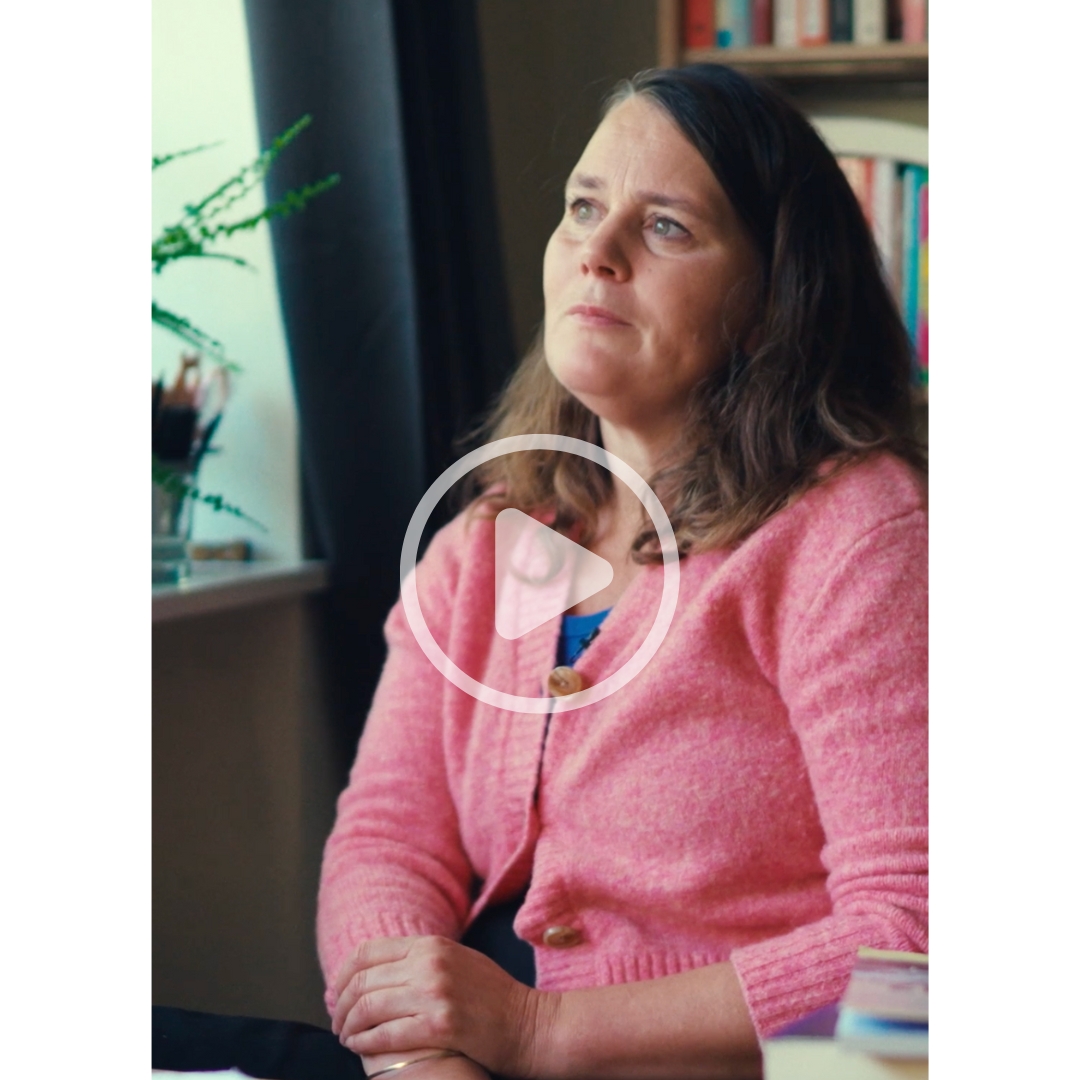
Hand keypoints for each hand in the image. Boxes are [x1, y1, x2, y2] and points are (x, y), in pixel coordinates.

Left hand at [331, 935, 547, 1076]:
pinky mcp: (439, 1025)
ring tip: (346, 1038)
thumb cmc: (493, 997)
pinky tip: (360, 1049)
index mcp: (431, 944)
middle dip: (342, 1005)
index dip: (343, 974)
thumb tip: (379, 969)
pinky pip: (386, 1034)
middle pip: (363, 980)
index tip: (336, 993)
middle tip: (338, 1022)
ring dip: (349, 1026)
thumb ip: (422, 958)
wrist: (529, 1024)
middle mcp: (429, 963)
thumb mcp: (458, 960)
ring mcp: (435, 993)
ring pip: (369, 1007)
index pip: (368, 952)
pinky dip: (365, 1043)